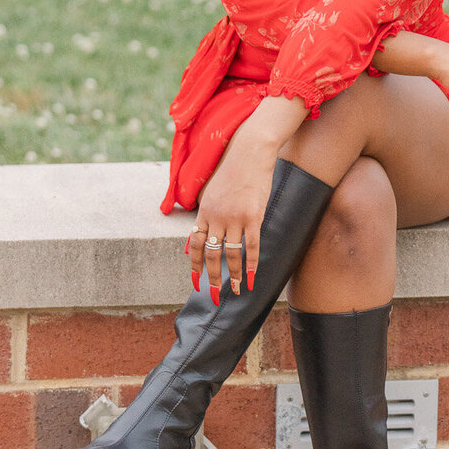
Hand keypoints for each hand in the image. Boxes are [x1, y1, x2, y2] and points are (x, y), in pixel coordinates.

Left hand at [187, 128, 276, 303]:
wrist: (249, 152)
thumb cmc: (232, 170)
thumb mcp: (211, 191)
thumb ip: (205, 214)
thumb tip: (197, 236)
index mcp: (204, 211)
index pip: (196, 245)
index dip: (196, 266)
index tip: (196, 282)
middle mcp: (216, 217)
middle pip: (212, 254)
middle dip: (212, 277)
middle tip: (214, 295)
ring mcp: (235, 218)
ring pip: (232, 254)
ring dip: (233, 275)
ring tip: (236, 290)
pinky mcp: (253, 216)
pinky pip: (251, 246)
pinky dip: (251, 264)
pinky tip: (251, 276)